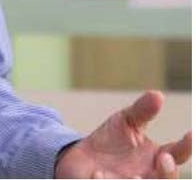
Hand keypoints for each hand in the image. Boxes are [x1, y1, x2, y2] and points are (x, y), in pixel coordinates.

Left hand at [55, 90, 190, 178]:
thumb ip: (142, 111)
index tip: (190, 134)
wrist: (82, 157)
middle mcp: (148, 176)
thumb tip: (158, 95)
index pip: (177, 154)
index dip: (186, 146)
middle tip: (165, 158)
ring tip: (134, 177)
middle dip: (168, 173)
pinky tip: (98, 175)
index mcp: (156, 159)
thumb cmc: (111, 140)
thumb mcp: (126, 121)